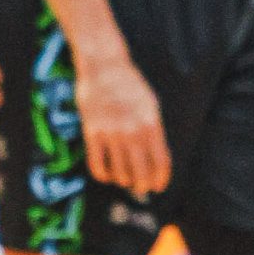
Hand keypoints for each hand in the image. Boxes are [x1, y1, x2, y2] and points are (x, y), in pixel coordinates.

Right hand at [75, 50, 169, 197]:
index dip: (161, 179)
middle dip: (143, 186)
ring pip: (120, 172)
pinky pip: (97, 164)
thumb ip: (154, 130)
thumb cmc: (130, 84)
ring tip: (125, 180)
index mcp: (151, 123)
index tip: (159, 186)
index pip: (160, 161)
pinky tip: (106, 175)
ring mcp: (111, 132)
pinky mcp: (92, 132)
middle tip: (142, 189)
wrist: (103, 65)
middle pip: (140, 172)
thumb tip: (157, 158)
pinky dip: (103, 175)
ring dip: (124, 181)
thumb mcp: (151, 104)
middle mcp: (132, 131)